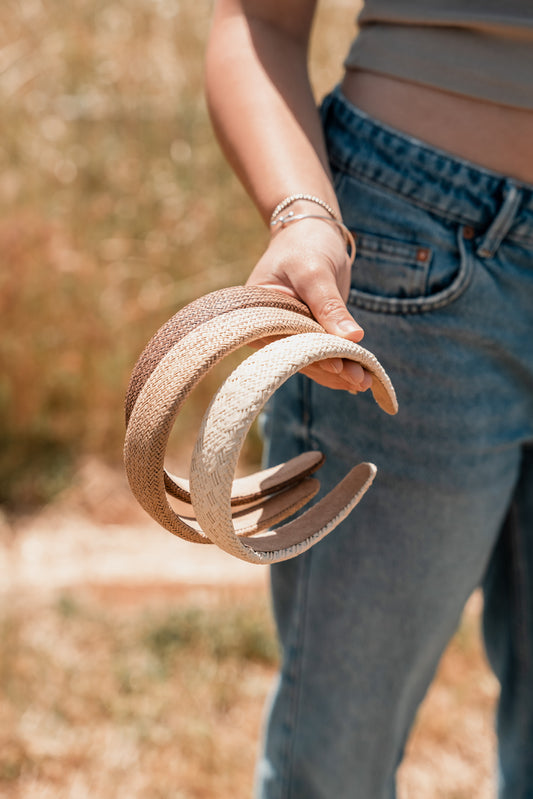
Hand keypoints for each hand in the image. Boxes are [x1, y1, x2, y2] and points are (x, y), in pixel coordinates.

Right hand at [246, 216, 372, 392]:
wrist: (312, 231)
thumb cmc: (306, 244)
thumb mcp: (316, 272)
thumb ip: (330, 306)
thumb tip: (353, 338)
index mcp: (257, 315)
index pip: (284, 343)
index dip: (310, 357)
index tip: (337, 367)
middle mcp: (269, 329)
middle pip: (300, 356)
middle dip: (331, 368)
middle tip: (361, 381)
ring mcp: (288, 333)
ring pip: (313, 359)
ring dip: (340, 371)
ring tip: (367, 381)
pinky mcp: (306, 333)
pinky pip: (322, 353)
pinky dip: (341, 362)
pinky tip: (360, 377)